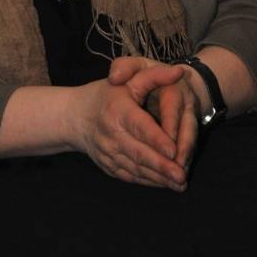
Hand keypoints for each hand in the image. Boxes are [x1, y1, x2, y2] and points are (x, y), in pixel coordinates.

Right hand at [70, 64, 188, 190]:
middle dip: (161, 166)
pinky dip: (147, 181)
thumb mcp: (129, 79)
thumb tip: (179, 72)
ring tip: (179, 184)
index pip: (139, 126)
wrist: (75, 116)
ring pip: (135, 168)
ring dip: (158, 178)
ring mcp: (108, 152)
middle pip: (138, 152)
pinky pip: (129, 176)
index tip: (174, 150)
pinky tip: (164, 184)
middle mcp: (111, 133)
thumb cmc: (107, 95)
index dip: (156, 139)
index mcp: (117, 110)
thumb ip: (154, 75)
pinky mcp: (108, 165)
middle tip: (181, 176)